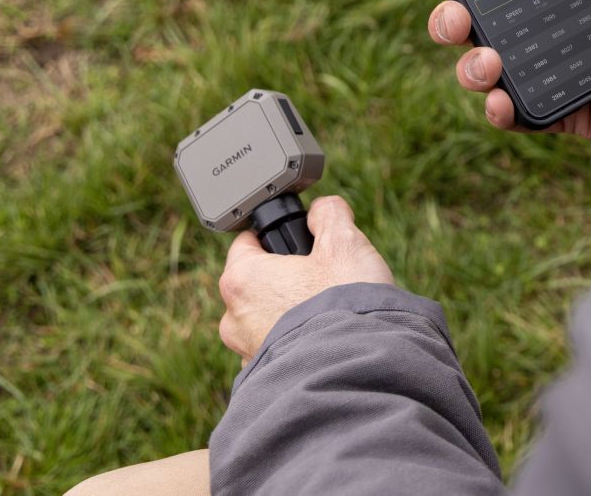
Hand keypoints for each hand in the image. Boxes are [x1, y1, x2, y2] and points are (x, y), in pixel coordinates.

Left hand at [217, 196, 395, 359]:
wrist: (357, 366)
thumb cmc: (344, 303)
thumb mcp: (345, 242)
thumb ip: (329, 214)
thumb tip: (323, 211)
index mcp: (242, 279)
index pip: (247, 244)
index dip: (276, 238)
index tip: (301, 245)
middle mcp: (234, 318)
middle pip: (257, 284)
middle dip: (286, 279)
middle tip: (322, 279)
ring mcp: (247, 353)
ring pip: (266, 320)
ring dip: (291, 314)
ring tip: (328, 314)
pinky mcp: (265, 379)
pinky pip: (279, 351)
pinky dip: (298, 343)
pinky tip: (326, 340)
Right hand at [397, 0, 590, 146]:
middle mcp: (545, 26)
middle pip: (471, 24)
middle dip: (444, 18)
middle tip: (454, 12)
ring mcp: (552, 70)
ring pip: (483, 71)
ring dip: (468, 65)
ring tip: (487, 55)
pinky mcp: (568, 111)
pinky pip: (520, 115)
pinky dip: (499, 110)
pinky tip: (499, 97)